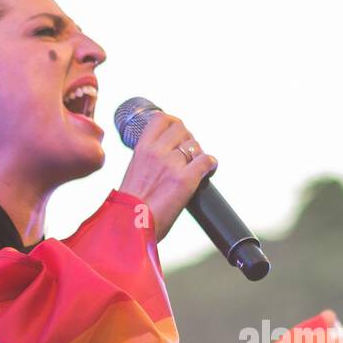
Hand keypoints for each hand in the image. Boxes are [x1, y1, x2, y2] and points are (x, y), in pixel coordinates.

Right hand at [117, 112, 217, 242]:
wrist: (131, 224)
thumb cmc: (131, 205)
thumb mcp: (135, 171)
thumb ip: (150, 158)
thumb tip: (167, 154)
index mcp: (142, 148)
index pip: (162, 118)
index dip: (174, 124)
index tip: (177, 135)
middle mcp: (156, 151)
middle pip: (182, 129)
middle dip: (188, 139)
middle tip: (188, 155)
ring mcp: (171, 164)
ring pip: (195, 145)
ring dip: (198, 155)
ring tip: (194, 168)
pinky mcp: (185, 179)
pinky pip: (206, 161)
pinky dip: (211, 164)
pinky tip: (209, 171)